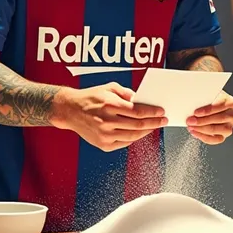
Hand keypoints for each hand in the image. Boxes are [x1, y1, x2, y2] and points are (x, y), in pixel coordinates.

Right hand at [52, 82, 167, 151]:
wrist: (70, 110)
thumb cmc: (91, 97)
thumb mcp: (109, 88)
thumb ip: (127, 93)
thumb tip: (143, 100)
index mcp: (110, 105)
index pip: (138, 111)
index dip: (152, 112)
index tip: (162, 112)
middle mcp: (107, 121)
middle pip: (138, 125)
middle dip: (154, 123)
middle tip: (163, 121)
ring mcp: (104, 135)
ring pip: (133, 136)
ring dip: (146, 131)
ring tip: (153, 126)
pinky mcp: (103, 145)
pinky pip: (124, 142)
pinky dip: (134, 137)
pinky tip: (140, 132)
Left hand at [186, 91, 232, 144]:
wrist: (210, 108)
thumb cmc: (208, 101)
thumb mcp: (207, 97)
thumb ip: (203, 100)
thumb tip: (192, 107)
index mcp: (231, 102)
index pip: (220, 105)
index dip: (208, 110)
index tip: (196, 112)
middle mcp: (232, 116)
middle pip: (220, 118)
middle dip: (203, 121)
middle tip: (191, 121)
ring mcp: (229, 127)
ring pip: (219, 130)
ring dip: (203, 129)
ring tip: (192, 127)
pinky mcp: (224, 136)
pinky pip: (216, 139)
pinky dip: (204, 137)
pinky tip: (195, 133)